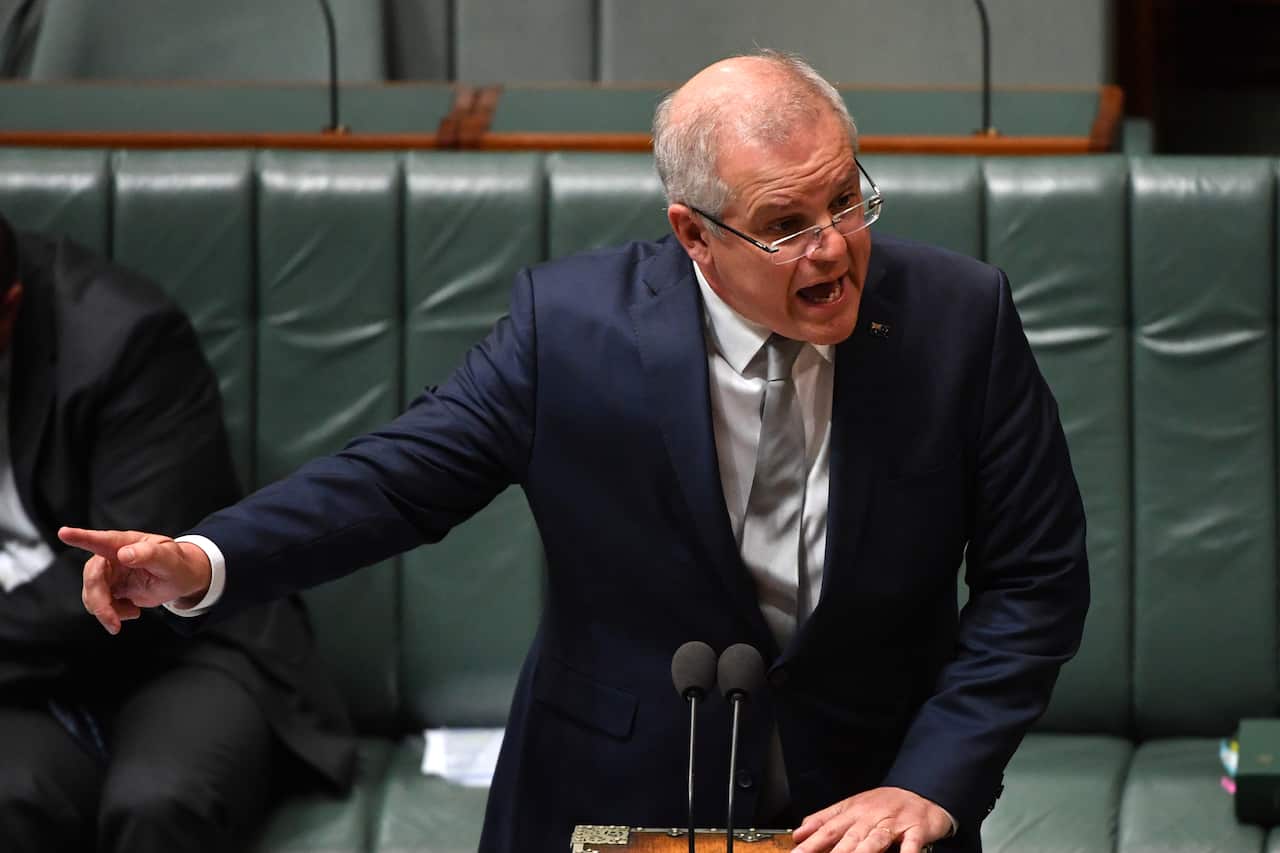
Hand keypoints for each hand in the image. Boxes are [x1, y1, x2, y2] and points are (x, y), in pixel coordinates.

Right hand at [58, 527, 211, 634]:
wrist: (180, 580)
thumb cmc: (177, 564)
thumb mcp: (170, 559)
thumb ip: (150, 554)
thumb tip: (124, 554)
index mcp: (126, 543)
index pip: (101, 540)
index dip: (81, 537)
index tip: (63, 532)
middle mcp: (112, 557)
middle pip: (92, 579)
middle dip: (99, 602)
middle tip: (114, 623)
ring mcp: (109, 573)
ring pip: (91, 595)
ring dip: (107, 612)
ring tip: (133, 613)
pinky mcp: (109, 588)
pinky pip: (99, 604)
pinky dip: (112, 614)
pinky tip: (132, 611)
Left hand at [792, 786, 951, 852]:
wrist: (921, 790)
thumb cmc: (884, 803)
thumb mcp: (851, 806)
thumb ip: (825, 819)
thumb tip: (799, 833)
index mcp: (853, 811)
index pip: (827, 829)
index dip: (811, 842)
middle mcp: (871, 817)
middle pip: (848, 837)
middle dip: (831, 852)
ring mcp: (893, 823)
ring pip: (875, 840)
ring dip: (861, 852)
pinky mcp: (916, 830)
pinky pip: (911, 844)